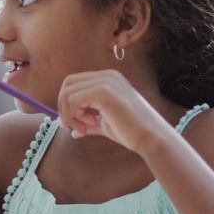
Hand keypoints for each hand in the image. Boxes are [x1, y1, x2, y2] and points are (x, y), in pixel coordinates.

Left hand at [56, 69, 172, 153]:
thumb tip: (72, 131)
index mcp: (107, 79)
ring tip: (84, 128)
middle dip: (64, 107)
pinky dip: (74, 114)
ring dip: (69, 114)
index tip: (71, 123)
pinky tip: (88, 125)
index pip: (73, 83)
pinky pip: (74, 99)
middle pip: (68, 84)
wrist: (150, 137)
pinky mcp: (104, 92)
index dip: (66, 103)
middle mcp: (106, 75)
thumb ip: (88, 123)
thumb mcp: (104, 124)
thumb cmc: (130, 131)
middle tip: (72, 126)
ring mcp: (106, 81)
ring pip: (68, 92)